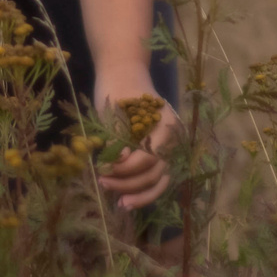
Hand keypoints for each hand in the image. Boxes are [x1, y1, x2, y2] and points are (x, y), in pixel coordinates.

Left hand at [95, 84, 176, 211]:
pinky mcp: (159, 153)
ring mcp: (168, 147)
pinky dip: (143, 190)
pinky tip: (127, 199)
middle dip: (128, 184)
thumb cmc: (116, 89)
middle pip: (155, 173)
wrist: (123, 73)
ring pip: (160, 181)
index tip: (103, 168)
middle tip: (103, 184)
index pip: (149, 157)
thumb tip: (118, 163)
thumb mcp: (113, 113)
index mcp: (166, 125)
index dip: (126, 168)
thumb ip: (117, 140)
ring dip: (138, 194)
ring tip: (118, 204)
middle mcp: (173, 139)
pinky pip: (157, 178)